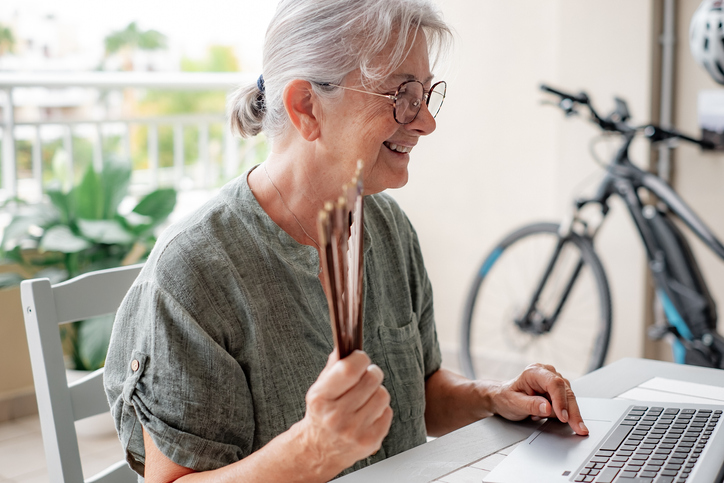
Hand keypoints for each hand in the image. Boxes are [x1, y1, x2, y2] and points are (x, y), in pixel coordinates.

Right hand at [297, 350, 392, 473]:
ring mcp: (355, 431)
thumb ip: (334, 366)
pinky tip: (368, 414)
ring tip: (365, 398)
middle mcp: (336, 417)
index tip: (359, 359)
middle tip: (364, 377)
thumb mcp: (319, 388)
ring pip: (382, 395)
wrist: (319, 450)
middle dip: (371, 372)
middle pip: (372, 379)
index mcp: (321, 398)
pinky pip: (387, 412)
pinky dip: (380, 410)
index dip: (360, 359)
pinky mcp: (370, 441)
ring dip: (376, 392)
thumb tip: (347, 343)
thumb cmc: (322, 413)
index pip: (350, 369)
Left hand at [489, 363, 588, 435]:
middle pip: (566, 391)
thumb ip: (531, 405)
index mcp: (534, 372)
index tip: (563, 417)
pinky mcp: (558, 390)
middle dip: (572, 412)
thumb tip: (548, 408)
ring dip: (566, 414)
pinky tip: (547, 416)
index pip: (554, 383)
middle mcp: (546, 373)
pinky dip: (562, 414)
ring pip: (570, 398)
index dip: (561, 400)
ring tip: (540, 417)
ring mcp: (554, 381)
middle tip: (579, 428)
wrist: (503, 398)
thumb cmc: (506, 398)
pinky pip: (567, 403)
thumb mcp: (514, 403)